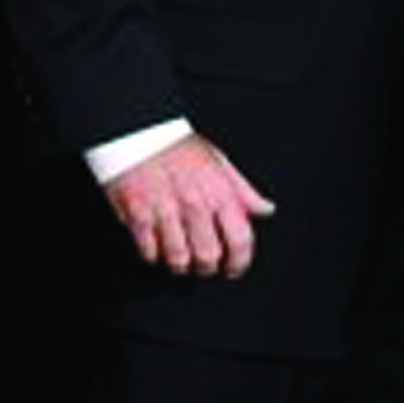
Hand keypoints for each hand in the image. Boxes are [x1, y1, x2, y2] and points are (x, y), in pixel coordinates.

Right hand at [103, 132, 275, 277]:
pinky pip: (149, 252)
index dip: (240, 261)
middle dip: (208, 268)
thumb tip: (265, 209)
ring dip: (181, 265)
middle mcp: (195, 205)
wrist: (139, 134)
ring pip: (178, 259)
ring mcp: (165, 212)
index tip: (235, 268)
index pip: (240, 238)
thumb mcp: (220, 162)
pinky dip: (154, 256)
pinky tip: (157, 248)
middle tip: (205, 265)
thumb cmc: (179, 147)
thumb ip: (243, 191)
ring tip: (181, 260)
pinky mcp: (137, 217)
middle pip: (208, 255)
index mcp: (219, 192)